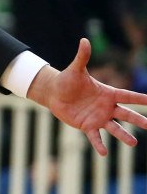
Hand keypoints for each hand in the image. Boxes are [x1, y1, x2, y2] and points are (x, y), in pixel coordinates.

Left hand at [28, 39, 146, 155]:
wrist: (55, 93)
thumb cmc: (68, 80)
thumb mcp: (76, 69)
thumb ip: (83, 56)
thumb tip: (84, 40)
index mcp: (107, 93)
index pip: (128, 96)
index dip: (141, 98)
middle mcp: (106, 107)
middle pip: (126, 114)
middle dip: (139, 120)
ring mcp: (98, 118)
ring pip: (114, 128)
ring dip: (124, 136)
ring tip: (134, 143)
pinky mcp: (87, 126)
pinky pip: (95, 137)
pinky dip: (99, 144)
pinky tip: (104, 153)